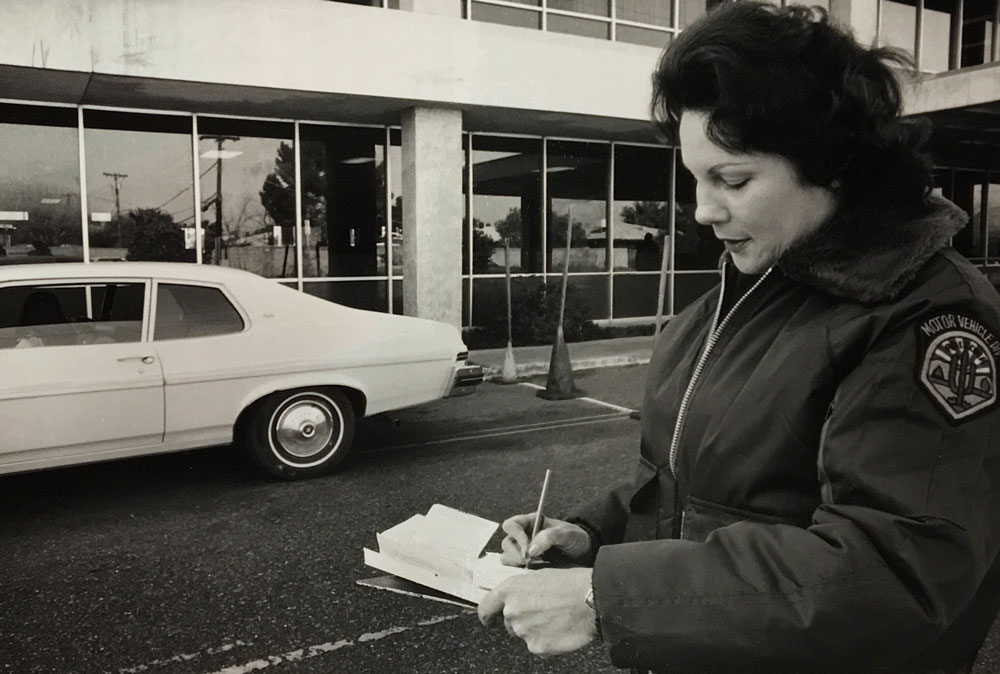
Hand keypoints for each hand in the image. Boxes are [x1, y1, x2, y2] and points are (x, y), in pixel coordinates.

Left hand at [478, 566, 595, 655]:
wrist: (592, 599)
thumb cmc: (570, 583)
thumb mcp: (539, 577)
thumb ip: (521, 591)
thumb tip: (517, 599)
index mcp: (510, 589)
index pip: (485, 608)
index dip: (487, 616)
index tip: (489, 620)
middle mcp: (512, 611)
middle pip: (509, 623)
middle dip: (522, 621)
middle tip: (543, 613)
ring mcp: (523, 631)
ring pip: (524, 635)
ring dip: (535, 630)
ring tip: (556, 619)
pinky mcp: (537, 646)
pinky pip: (538, 646)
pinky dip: (547, 641)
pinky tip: (561, 630)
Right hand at [499, 514, 591, 566]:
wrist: (583, 553)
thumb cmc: (574, 538)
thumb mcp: (567, 533)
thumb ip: (549, 537)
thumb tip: (530, 550)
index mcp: (530, 523)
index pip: (511, 525)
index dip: (516, 535)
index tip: (527, 547)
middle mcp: (523, 536)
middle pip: (506, 543)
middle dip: (515, 553)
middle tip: (529, 560)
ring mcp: (523, 551)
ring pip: (507, 557)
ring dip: (516, 563)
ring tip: (532, 566)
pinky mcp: (526, 565)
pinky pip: (514, 569)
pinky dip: (519, 572)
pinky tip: (532, 572)